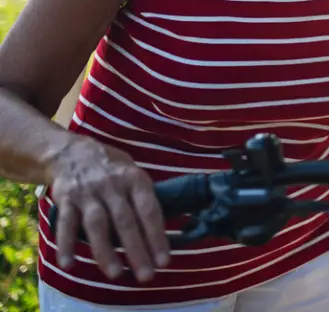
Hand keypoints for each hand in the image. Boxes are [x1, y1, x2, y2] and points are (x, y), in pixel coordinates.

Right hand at [47, 136, 169, 282]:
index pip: (149, 210)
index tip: (164, 260)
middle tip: (146, 275)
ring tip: (116, 274)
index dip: (157, 236)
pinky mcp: (66, 199)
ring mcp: (88, 192)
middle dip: (137, 250)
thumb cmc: (111, 168)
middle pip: (126, 221)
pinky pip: (65, 224)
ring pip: (98, 224)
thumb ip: (143, 198)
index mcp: (134, 178)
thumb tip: (162, 227)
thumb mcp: (132, 173)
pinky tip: (69, 264)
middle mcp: (112, 184)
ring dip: (106, 251)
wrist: (72, 152)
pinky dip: (66, 244)